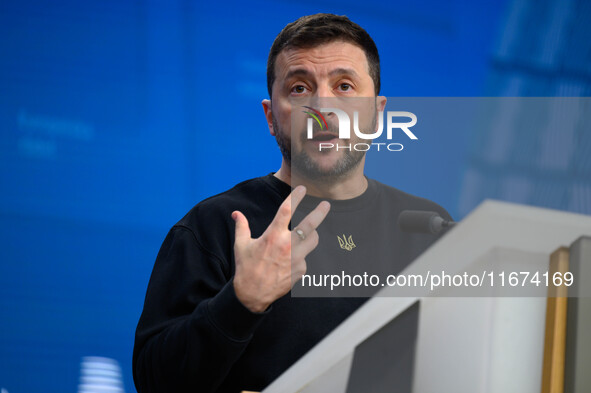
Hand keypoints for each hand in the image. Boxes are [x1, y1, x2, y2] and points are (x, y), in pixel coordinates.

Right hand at [232, 185, 329, 312]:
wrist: (252, 294)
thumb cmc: (246, 268)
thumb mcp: (241, 245)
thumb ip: (241, 226)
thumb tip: (236, 213)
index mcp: (272, 236)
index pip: (287, 210)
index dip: (296, 197)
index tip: (303, 189)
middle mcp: (287, 245)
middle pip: (310, 224)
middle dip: (320, 212)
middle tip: (326, 204)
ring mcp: (296, 259)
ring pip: (313, 240)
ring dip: (312, 234)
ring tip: (310, 232)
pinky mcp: (301, 270)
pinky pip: (305, 258)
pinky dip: (301, 256)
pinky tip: (290, 261)